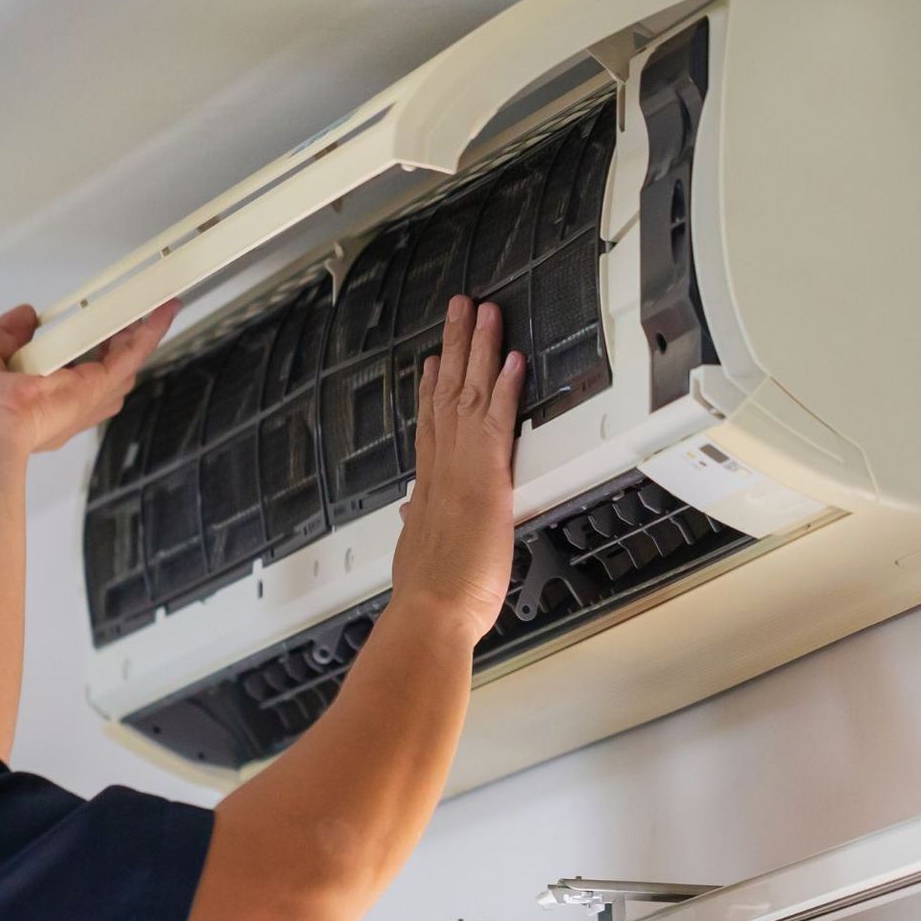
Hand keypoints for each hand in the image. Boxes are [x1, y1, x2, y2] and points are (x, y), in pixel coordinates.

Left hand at [0, 300, 178, 456]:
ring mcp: (82, 395)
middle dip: (115, 337)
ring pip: (122, 361)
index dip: (76, 343)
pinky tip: (162, 310)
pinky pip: (131, 353)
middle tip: (126, 310)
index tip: (83, 322)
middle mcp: (63, 399)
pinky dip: (151, 330)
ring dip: (138, 332)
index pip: (63, 367)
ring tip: (152, 304)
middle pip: (101, 366)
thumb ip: (4, 334)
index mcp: (32, 394)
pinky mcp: (97, 386)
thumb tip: (23, 317)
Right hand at [391, 295, 524, 642]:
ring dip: (478, 350)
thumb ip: (415, 525)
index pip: (431, 424)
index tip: (432, 360)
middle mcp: (442, 469)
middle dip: (454, 347)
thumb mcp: (418, 553)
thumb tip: (407, 513)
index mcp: (428, 487)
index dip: (432, 388)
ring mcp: (463, 469)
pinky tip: (513, 359)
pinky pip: (498, 423)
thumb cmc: (430, 596)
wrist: (430, 612)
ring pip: (470, 395)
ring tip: (484, 312)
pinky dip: (506, 388)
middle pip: (447, 393)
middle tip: (460, 308)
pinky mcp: (488, 480)